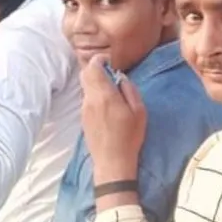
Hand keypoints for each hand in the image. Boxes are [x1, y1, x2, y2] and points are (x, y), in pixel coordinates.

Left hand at [80, 54, 146, 185]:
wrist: (112, 162)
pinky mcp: (83, 118)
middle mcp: (90, 99)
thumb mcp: (139, 111)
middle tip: (111, 73)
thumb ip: (129, 90)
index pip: (93, 67)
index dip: (100, 59)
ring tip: (111, 91)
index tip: (111, 62)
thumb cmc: (129, 137)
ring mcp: (84, 109)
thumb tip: (121, 77)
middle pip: (85, 74)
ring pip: (85, 87)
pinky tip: (107, 106)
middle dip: (96, 69)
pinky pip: (86, 99)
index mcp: (104, 95)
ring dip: (95, 83)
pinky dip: (94, 95)